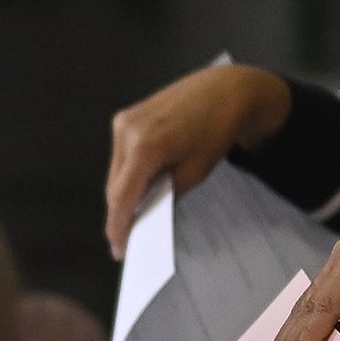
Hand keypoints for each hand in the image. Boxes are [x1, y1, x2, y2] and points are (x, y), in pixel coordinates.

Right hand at [102, 63, 291, 253]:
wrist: (225, 90)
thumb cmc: (215, 132)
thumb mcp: (194, 174)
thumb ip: (165, 195)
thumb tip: (144, 212)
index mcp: (145, 147)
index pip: (122, 197)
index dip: (118, 227)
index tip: (118, 250)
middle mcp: (127, 131)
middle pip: (115, 186)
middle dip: (120, 213)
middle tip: (126, 238)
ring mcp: (123, 121)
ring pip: (116, 171)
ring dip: (123, 192)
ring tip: (135, 213)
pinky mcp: (126, 116)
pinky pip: (121, 155)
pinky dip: (128, 172)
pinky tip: (140, 185)